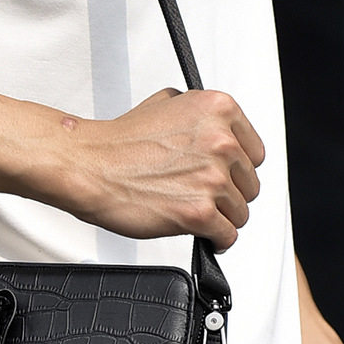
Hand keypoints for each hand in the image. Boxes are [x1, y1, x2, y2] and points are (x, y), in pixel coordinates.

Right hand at [67, 87, 265, 247]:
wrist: (89, 167)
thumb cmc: (119, 143)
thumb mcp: (165, 103)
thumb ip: (200, 115)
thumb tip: (219, 131)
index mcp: (218, 109)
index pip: (255, 151)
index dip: (237, 169)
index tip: (225, 177)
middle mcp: (221, 141)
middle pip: (250, 184)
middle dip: (228, 194)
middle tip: (201, 196)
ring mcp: (212, 178)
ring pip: (241, 212)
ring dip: (220, 217)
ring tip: (195, 213)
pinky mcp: (200, 212)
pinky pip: (228, 235)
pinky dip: (217, 240)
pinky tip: (203, 234)